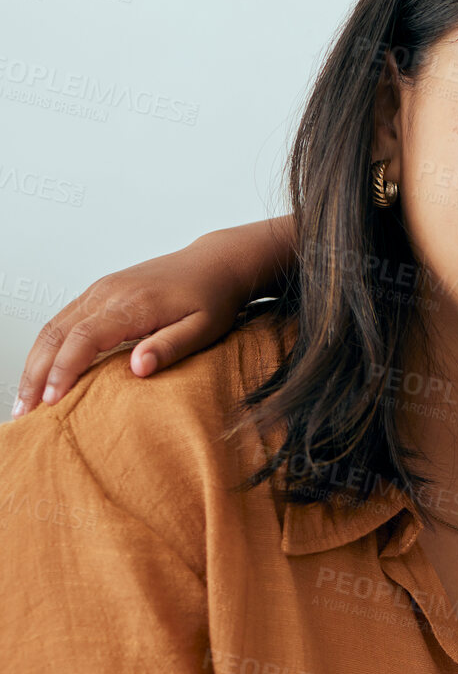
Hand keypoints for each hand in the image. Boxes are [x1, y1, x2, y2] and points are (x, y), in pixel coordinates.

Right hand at [15, 227, 261, 415]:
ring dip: (35, 362)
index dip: (63, 370)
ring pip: (53, 326)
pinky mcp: (100, 293)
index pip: (83, 338)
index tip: (52, 400)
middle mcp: (108, 293)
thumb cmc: (212, 297)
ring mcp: (100, 291)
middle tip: (25, 410)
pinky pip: (63, 320)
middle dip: (36, 373)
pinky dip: (47, 347)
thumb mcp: (204, 328)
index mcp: (132, 304)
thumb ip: (170, 346)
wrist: (215, 263)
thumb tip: (138, 369)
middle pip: (56, 333)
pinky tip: (44, 371)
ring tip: (27, 399)